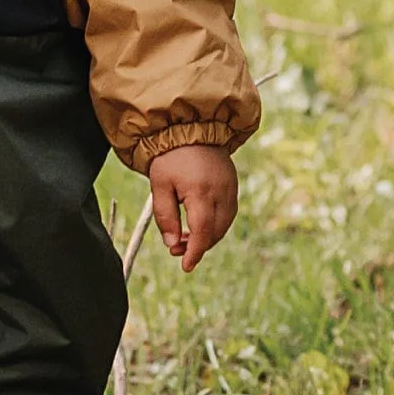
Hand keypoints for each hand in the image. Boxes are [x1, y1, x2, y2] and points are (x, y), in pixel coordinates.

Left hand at [147, 144, 236, 272]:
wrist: (190, 128)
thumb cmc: (170, 157)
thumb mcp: (159, 185)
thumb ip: (166, 217)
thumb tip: (173, 245)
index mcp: (201, 192)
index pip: (203, 232)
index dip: (195, 252)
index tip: (185, 266)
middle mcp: (221, 193)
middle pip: (215, 232)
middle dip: (198, 246)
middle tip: (176, 249)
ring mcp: (231, 190)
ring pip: (224, 225)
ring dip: (207, 237)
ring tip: (184, 237)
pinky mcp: (233, 186)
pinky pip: (228, 214)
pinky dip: (215, 225)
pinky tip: (198, 224)